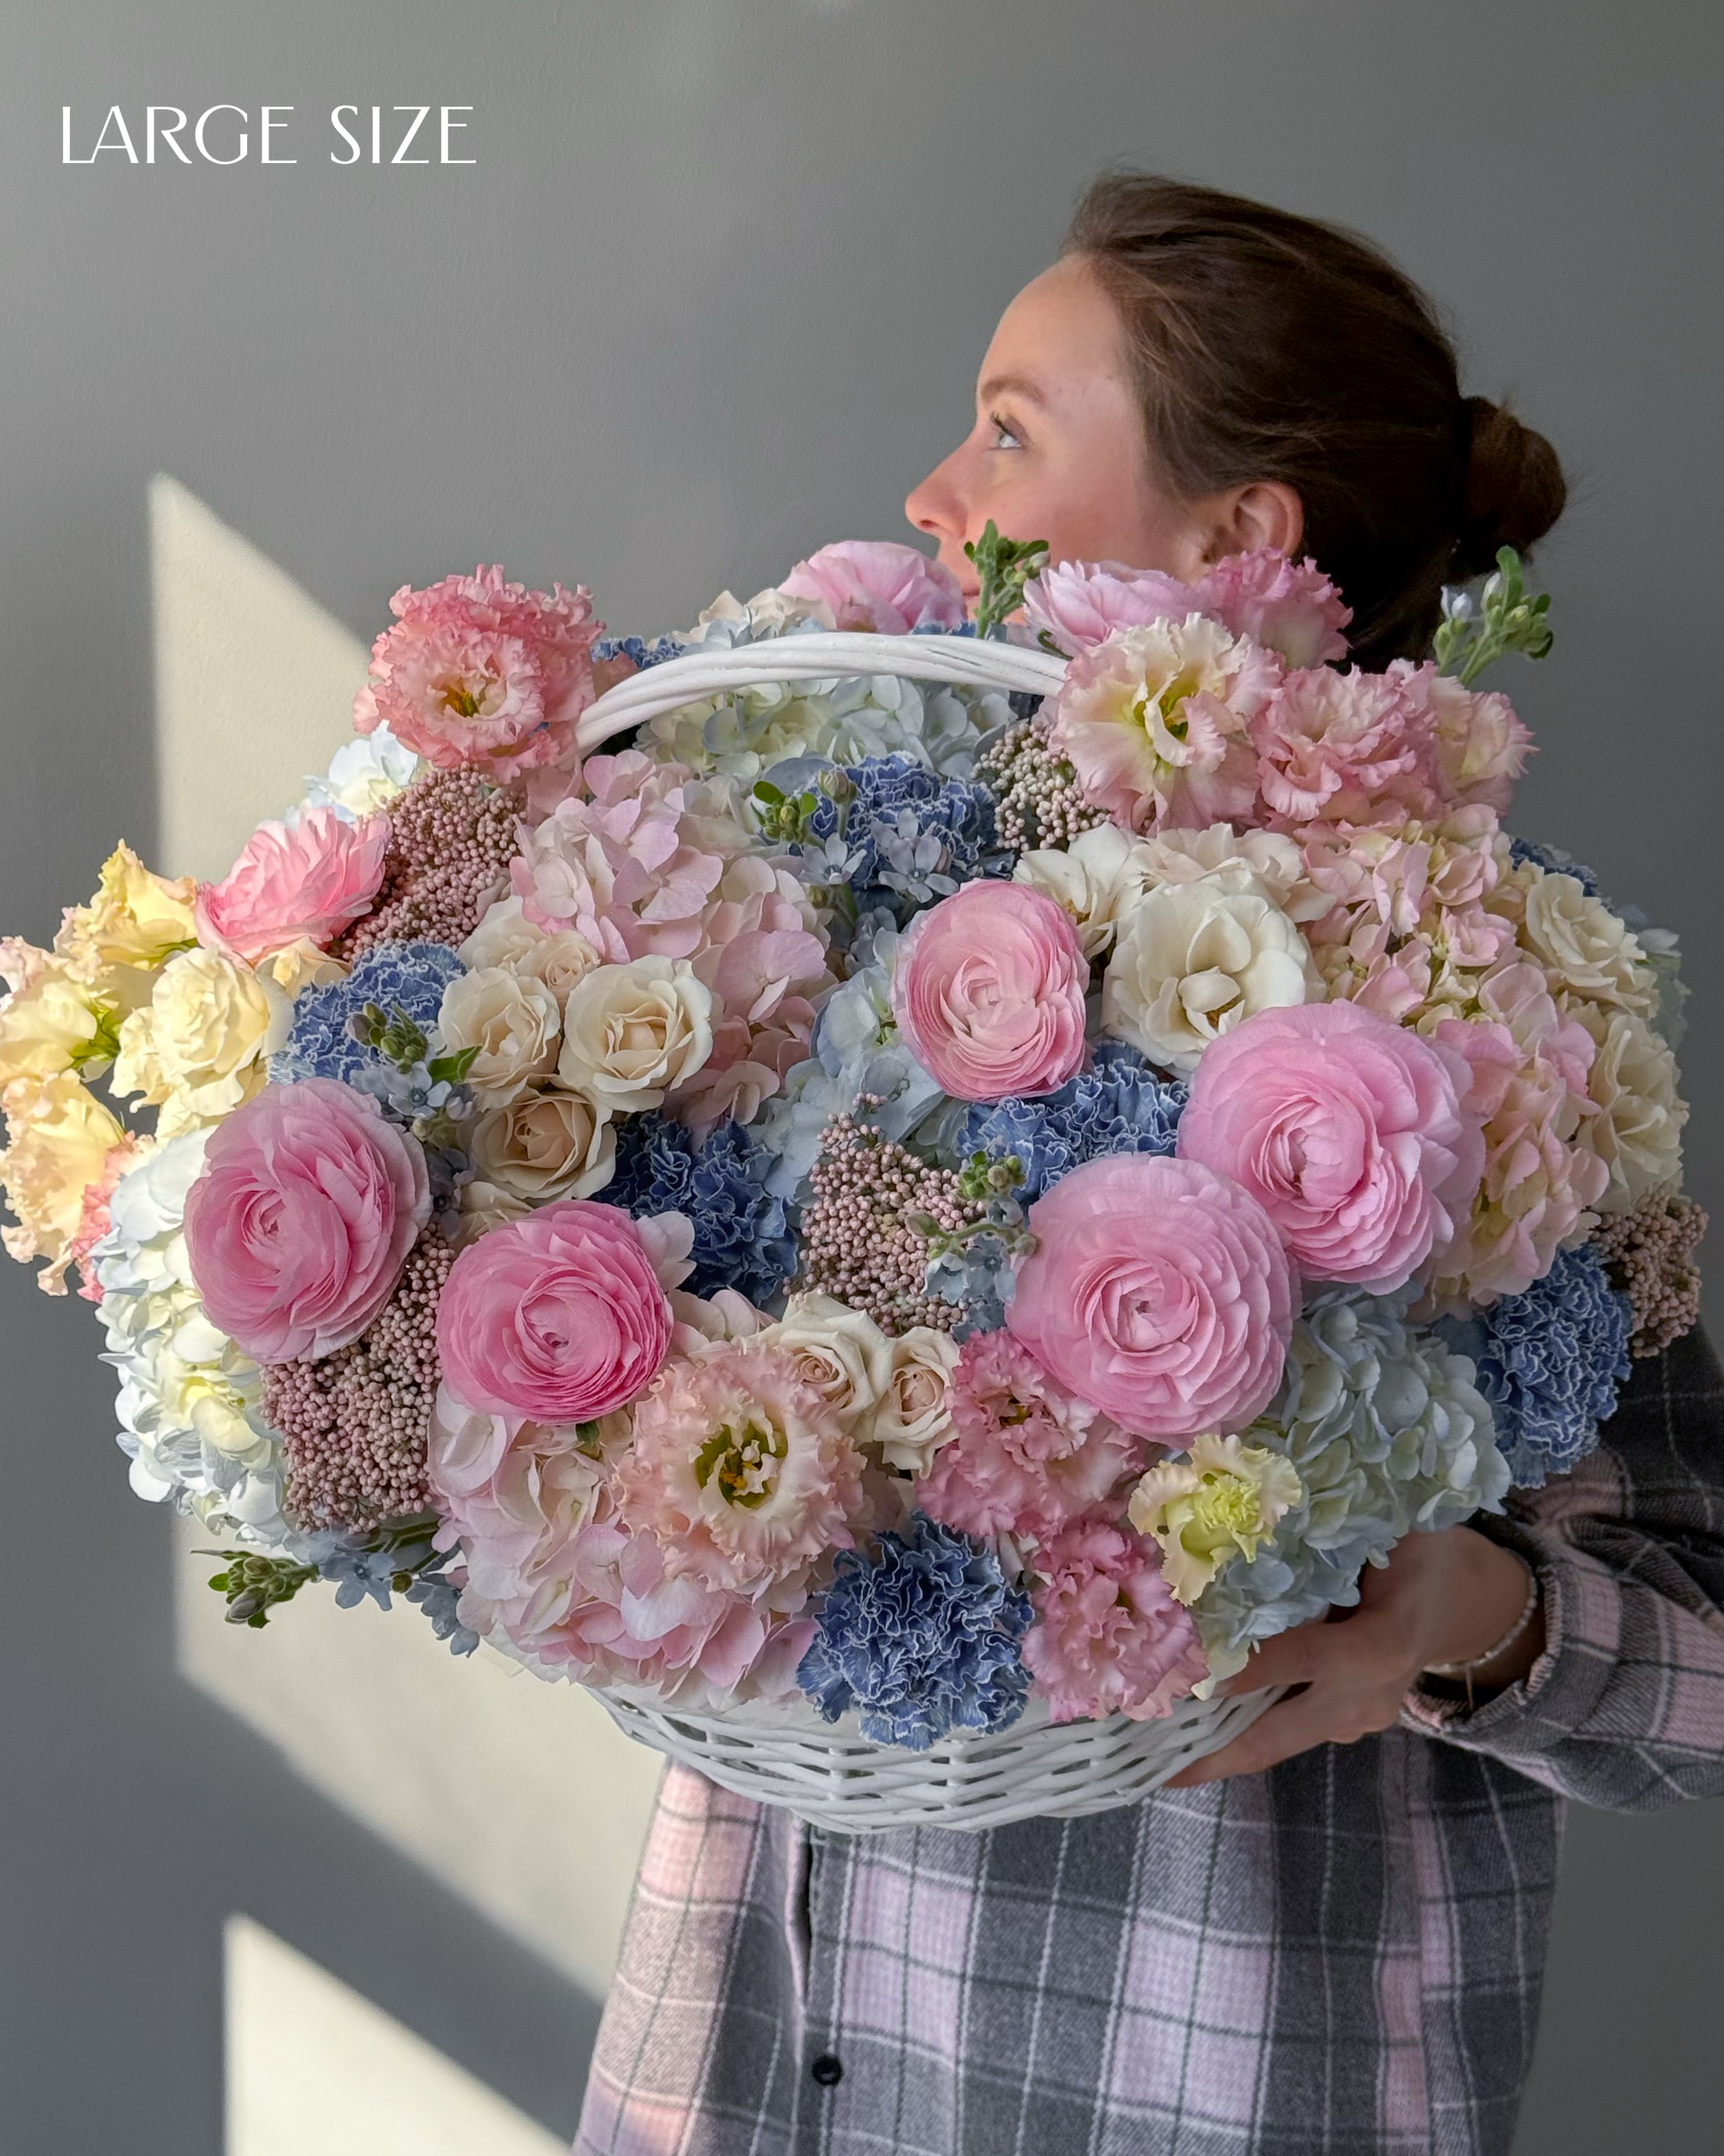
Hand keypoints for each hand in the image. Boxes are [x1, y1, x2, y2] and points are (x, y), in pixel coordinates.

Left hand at [1166, 1526, 1541, 1787]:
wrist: (1469, 1603)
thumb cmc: (1424, 1555)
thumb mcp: (1392, 1532)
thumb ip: (1330, 1539)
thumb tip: (1248, 1520)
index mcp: (1381, 1645)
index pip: (1300, 1657)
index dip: (1243, 1666)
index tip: (1184, 1674)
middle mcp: (1364, 1699)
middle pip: (1271, 1735)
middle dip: (1203, 1751)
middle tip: (1136, 1755)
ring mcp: (1354, 1722)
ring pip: (1270, 1741)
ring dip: (1208, 1747)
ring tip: (1139, 1746)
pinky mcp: (1344, 1726)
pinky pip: (1281, 1731)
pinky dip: (1232, 1730)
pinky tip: (1182, 1727)